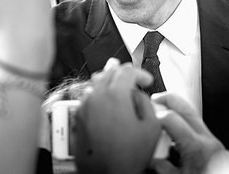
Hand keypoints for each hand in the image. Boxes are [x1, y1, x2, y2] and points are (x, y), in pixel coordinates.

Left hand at [75, 59, 160, 173]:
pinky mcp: (77, 118)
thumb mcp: (151, 127)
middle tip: (131, 76)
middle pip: (109, 72)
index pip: (127, 71)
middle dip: (122, 72)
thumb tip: (138, 95)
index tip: (146, 81)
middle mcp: (96, 97)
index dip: (140, 73)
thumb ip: (146, 102)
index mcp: (115, 95)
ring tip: (115, 81)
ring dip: (108, 80)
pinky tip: (104, 100)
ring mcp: (84, 107)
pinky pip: (88, 98)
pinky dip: (97, 94)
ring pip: (95, 83)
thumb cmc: (127, 156)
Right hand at [151, 92, 225, 172]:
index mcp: (197, 147)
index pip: (172, 119)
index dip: (156, 116)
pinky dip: (184, 126)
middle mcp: (207, 140)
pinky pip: (197, 128)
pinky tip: (174, 135)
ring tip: (162, 115)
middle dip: (168, 99)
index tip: (146, 118)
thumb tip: (150, 158)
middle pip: (186, 107)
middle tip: (154, 99)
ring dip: (177, 111)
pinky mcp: (214, 146)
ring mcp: (213, 141)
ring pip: (193, 115)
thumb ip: (161, 167)